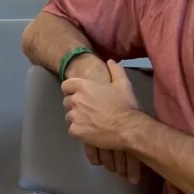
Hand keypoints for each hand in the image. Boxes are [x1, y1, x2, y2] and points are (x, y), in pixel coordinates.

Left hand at [62, 60, 143, 181]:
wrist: (127, 128)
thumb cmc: (124, 105)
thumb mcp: (123, 84)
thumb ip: (115, 70)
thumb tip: (110, 61)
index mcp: (84, 86)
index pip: (66, 85)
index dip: (71, 90)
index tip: (80, 94)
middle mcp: (76, 100)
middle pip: (67, 101)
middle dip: (75, 105)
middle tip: (88, 109)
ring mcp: (75, 116)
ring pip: (69, 116)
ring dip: (77, 118)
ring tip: (90, 121)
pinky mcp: (76, 131)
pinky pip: (72, 130)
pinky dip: (79, 131)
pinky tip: (89, 132)